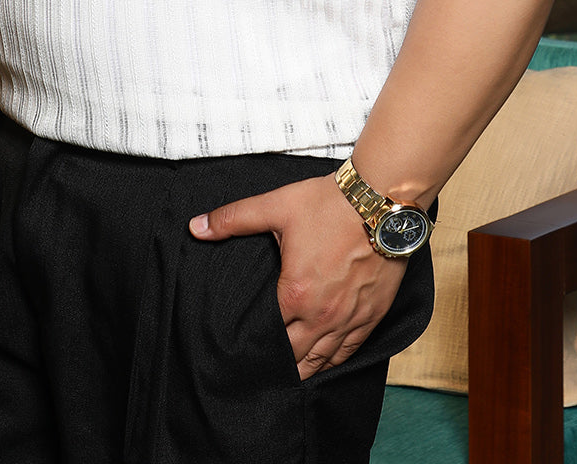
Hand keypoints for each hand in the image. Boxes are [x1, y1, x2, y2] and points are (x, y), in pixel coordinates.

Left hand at [189, 173, 406, 378]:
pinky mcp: (373, 317)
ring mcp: (351, 319)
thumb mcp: (275, 207)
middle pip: (295, 357)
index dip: (254, 342)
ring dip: (304, 369)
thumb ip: (233, 219)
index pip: (269, 334)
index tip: (242, 349)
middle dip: (277, 363)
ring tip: (286, 376)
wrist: (381, 201)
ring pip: (323, 361)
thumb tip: (195, 227)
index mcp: (296, 294)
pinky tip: (323, 364)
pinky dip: (334, 361)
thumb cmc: (328, 204)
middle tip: (260, 369)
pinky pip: (350, 353)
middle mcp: (323, 315)